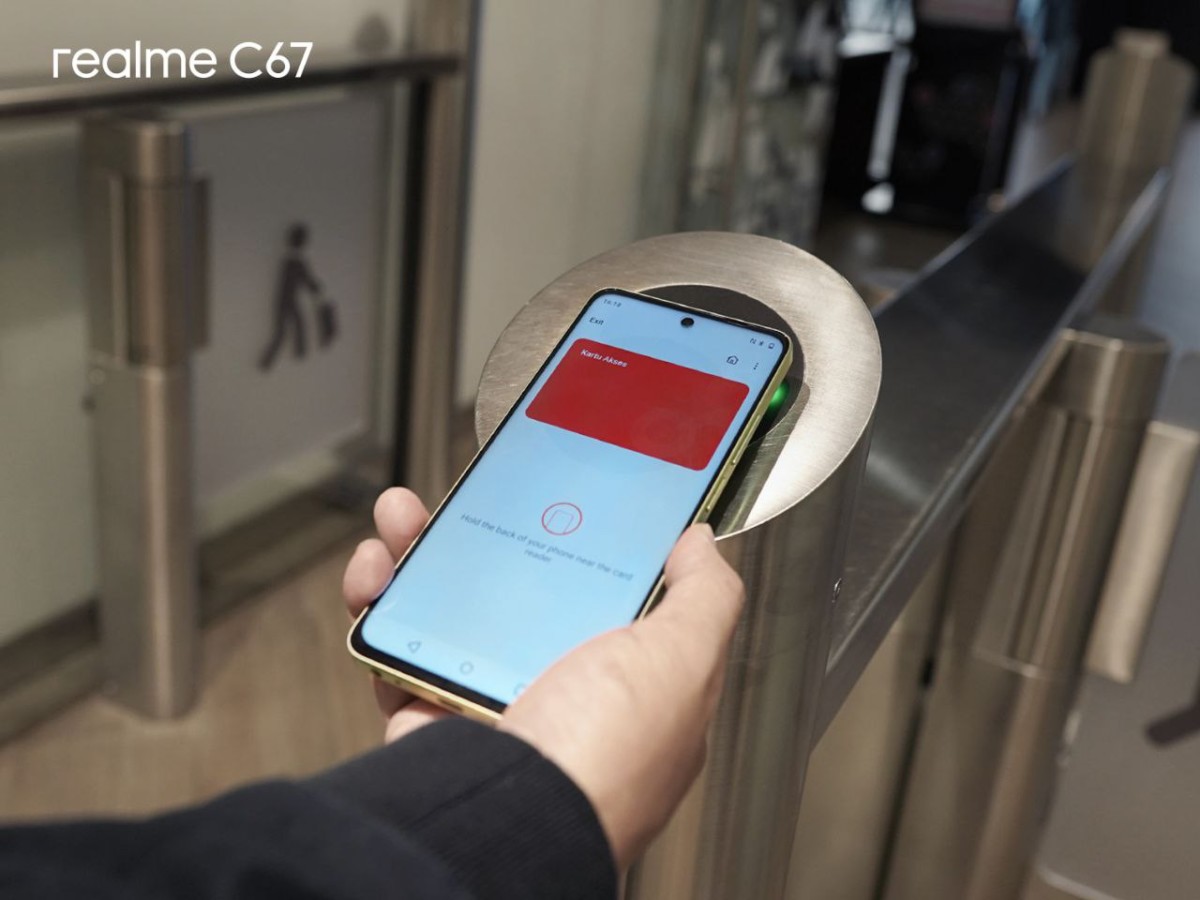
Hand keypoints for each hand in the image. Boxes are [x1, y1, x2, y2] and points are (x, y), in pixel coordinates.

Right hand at [343, 488, 745, 869]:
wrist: (504, 822)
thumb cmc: (602, 758)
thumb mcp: (682, 661)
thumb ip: (703, 597)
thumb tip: (701, 543)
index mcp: (631, 684)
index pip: (611, 594)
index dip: (584, 540)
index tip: (557, 495)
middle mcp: (562, 695)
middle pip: (523, 591)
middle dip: (490, 534)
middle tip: (467, 495)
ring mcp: (493, 706)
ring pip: (453, 612)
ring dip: (421, 556)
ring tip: (403, 521)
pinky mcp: (430, 719)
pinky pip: (398, 651)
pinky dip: (378, 606)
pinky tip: (375, 573)